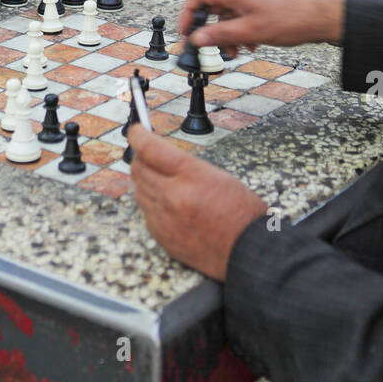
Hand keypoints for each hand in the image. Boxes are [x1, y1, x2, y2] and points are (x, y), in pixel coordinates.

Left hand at [129, 126, 266, 279]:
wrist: (246, 250)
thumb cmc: (241, 212)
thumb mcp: (218, 176)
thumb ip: (186, 166)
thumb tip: (161, 158)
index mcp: (191, 176)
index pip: (150, 148)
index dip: (138, 135)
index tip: (136, 130)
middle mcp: (173, 196)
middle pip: (139, 168)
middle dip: (139, 157)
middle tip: (145, 153)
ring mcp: (165, 218)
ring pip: (138, 190)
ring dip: (144, 180)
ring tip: (157, 178)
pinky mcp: (162, 237)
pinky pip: (145, 213)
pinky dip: (150, 203)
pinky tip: (163, 202)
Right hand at [179, 0, 344, 53]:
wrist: (322, 17)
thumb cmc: (292, 19)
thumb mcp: (251, 32)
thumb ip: (221, 36)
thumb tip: (197, 39)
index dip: (188, 13)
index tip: (187, 32)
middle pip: (212, 3)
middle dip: (208, 26)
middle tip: (207, 44)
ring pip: (228, 11)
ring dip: (226, 32)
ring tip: (233, 51)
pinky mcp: (263, 1)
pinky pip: (242, 14)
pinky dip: (240, 29)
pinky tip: (250, 45)